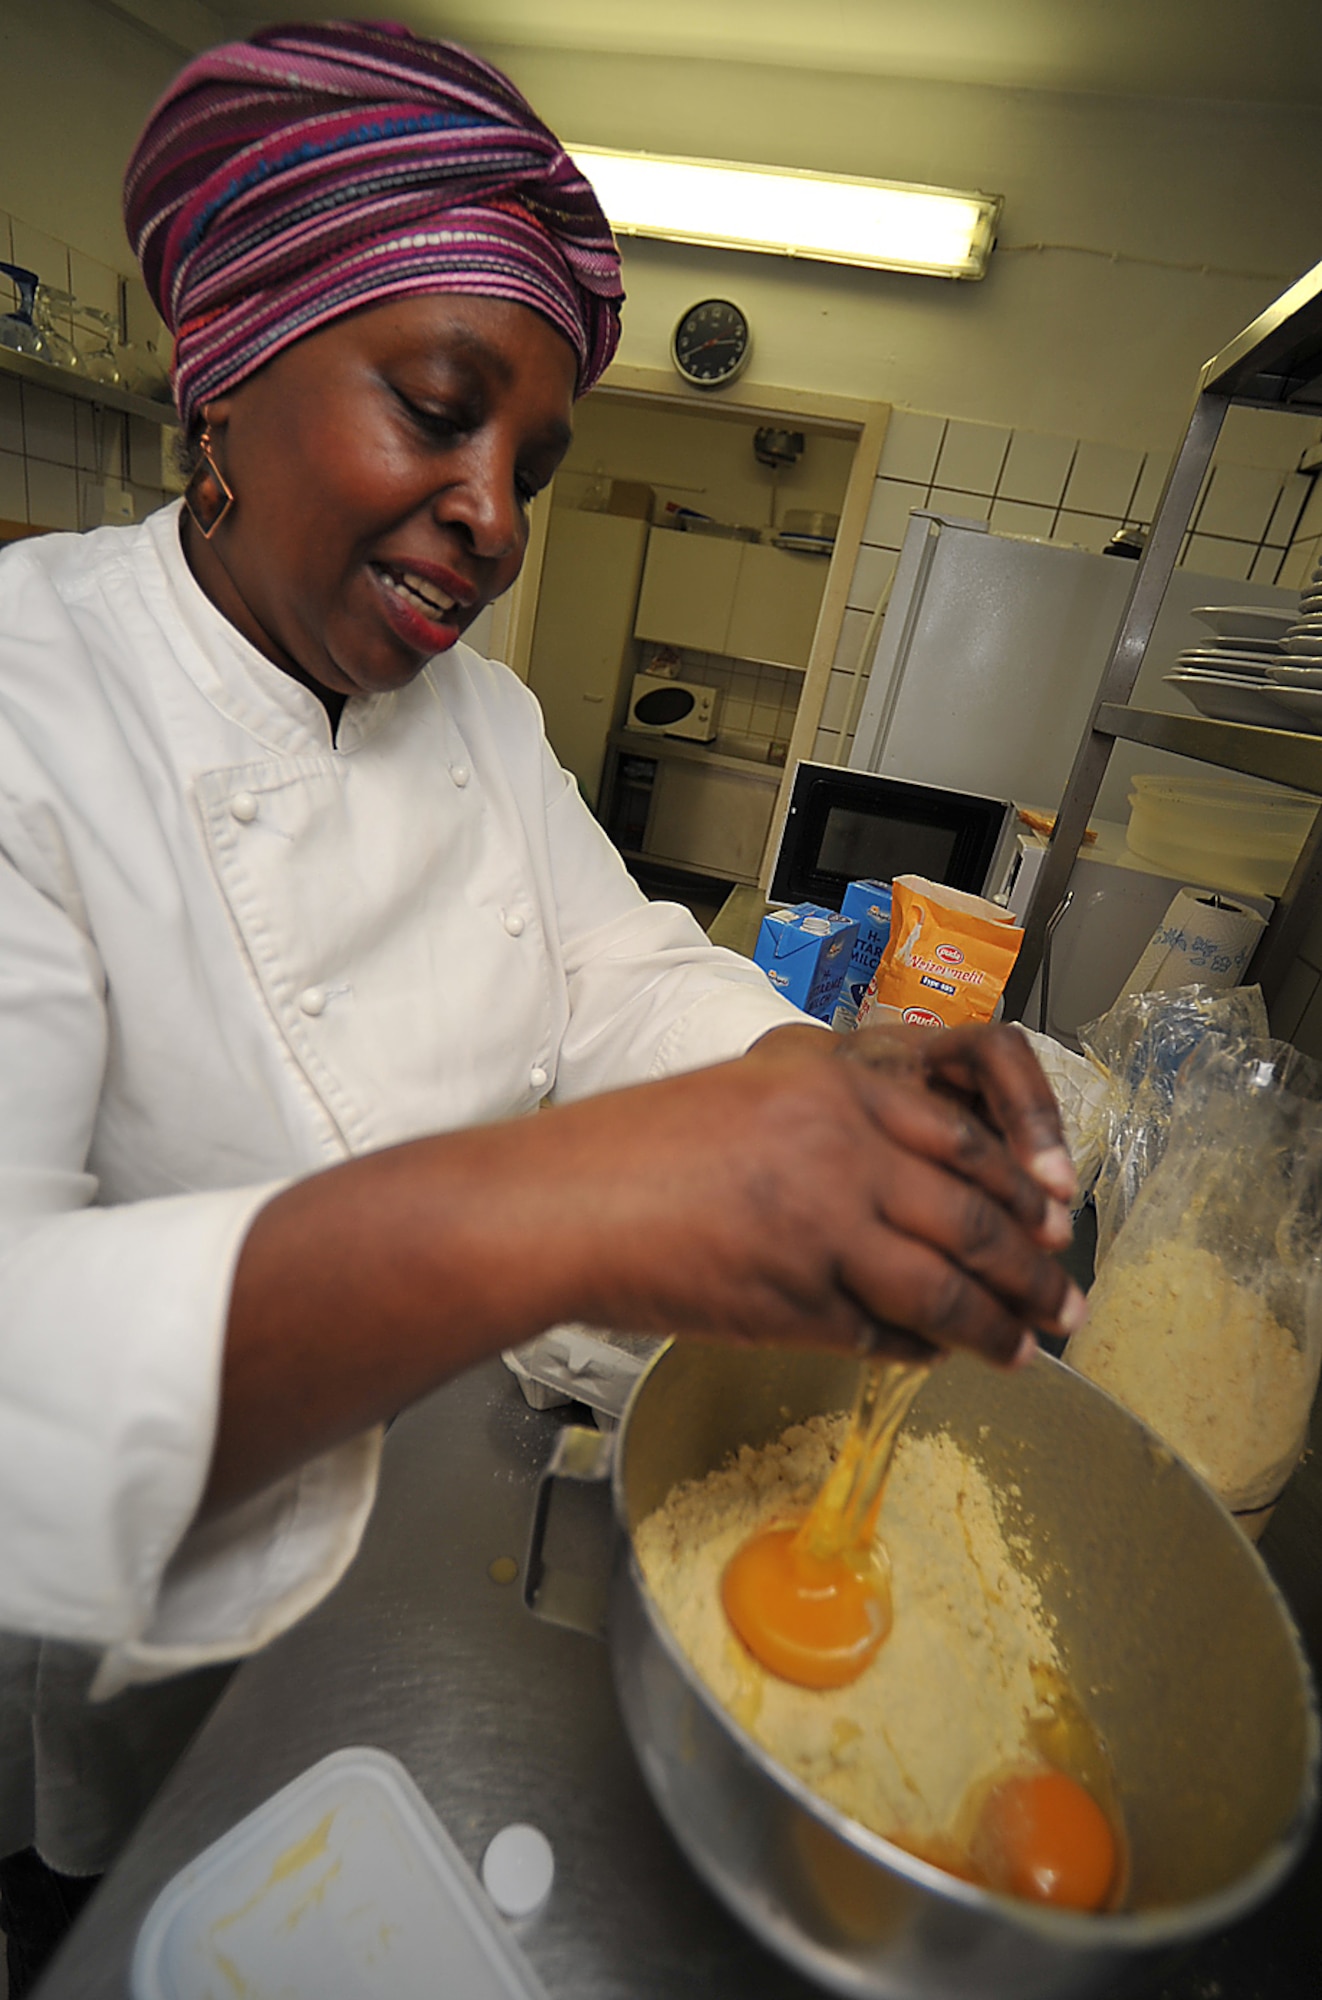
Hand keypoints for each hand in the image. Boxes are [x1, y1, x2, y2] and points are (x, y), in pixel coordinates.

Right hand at [531, 1027, 1084, 1366]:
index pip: (970, 1139)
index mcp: (841, 1087)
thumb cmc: (644, 1146)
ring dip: (999, 1325)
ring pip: (947, 1286)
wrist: (568, 1200)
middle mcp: (849, 1150)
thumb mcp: (755, 1096)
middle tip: (1068, 1302)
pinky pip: (887, 1335)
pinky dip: (923, 1352)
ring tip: (1029, 1349)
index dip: (1026, 1189)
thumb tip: (911, 1180)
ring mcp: (829, 1227)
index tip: (1054, 1222)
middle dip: (1035, 1270)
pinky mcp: (801, 1298)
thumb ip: (838, 1121)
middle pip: (978, 1216)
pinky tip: (941, 1359)